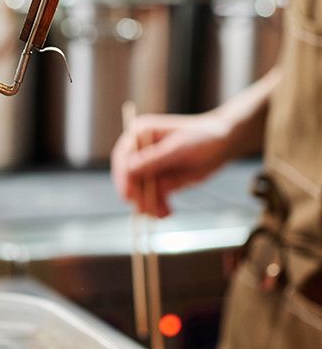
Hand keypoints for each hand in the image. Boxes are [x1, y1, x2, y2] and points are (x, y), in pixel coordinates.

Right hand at [111, 113, 235, 217]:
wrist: (224, 144)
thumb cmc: (203, 137)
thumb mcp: (178, 148)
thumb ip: (153, 159)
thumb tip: (128, 168)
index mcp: (139, 134)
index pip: (123, 158)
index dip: (123, 178)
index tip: (129, 196)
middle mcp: (140, 150)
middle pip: (129, 178)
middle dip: (139, 196)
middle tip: (149, 211)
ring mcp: (148, 166)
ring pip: (141, 191)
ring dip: (149, 204)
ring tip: (163, 214)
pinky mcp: (159, 179)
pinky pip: (153, 196)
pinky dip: (158, 206)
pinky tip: (167, 212)